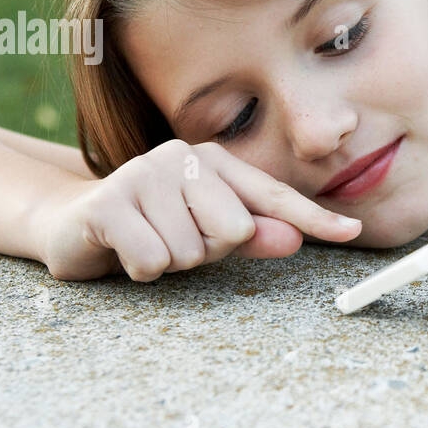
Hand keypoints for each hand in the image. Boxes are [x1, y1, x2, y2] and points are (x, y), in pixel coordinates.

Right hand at [32, 139, 360, 281]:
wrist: (74, 225)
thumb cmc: (155, 229)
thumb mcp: (208, 235)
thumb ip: (254, 235)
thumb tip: (295, 239)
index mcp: (216, 163)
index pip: (273, 196)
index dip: (314, 217)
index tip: (353, 231)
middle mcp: (183, 159)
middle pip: (235, 230)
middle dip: (207, 252)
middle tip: (175, 241)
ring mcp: (144, 174)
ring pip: (191, 252)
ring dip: (170, 263)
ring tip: (147, 243)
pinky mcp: (110, 201)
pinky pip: (154, 260)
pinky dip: (141, 268)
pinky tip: (125, 249)